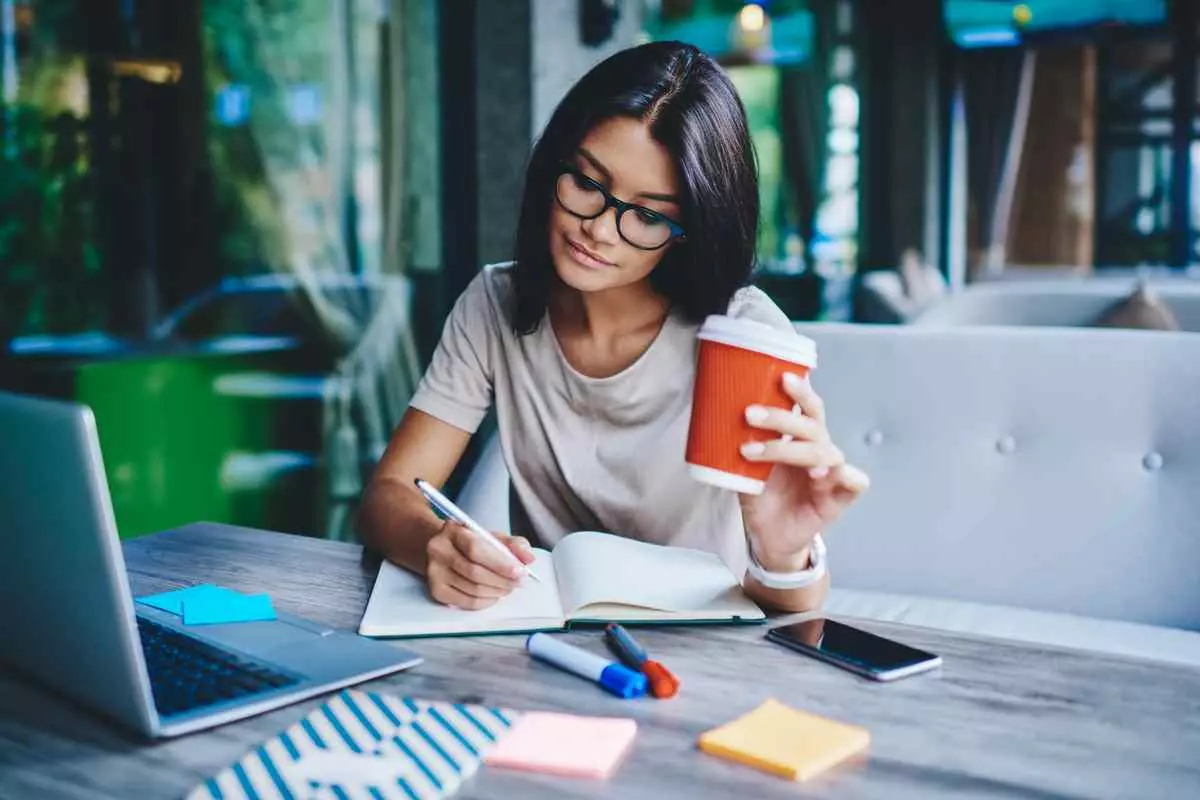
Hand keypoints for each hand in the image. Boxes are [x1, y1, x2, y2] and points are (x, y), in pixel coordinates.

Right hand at [425, 523, 535, 609]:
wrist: (442, 550)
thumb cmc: (470, 543)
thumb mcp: (491, 537)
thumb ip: (513, 545)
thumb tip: (528, 558)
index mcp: (452, 530)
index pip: (476, 549)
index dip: (500, 563)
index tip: (520, 571)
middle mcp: (438, 550)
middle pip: (474, 572)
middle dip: (502, 580)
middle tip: (519, 582)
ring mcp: (434, 572)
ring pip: (472, 589)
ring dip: (497, 591)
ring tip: (509, 587)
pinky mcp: (435, 591)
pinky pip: (467, 602)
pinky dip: (486, 601)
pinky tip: (495, 595)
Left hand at [738, 372, 869, 570]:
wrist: (768, 537)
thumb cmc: (761, 497)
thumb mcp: (743, 467)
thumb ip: (738, 444)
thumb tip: (713, 415)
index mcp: (801, 437)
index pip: (808, 406)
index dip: (800, 390)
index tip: (781, 377)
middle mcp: (819, 450)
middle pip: (812, 425)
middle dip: (781, 417)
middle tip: (749, 414)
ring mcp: (832, 473)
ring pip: (823, 451)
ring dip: (788, 448)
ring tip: (752, 452)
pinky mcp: (840, 498)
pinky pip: (855, 481)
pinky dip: (841, 474)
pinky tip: (819, 475)